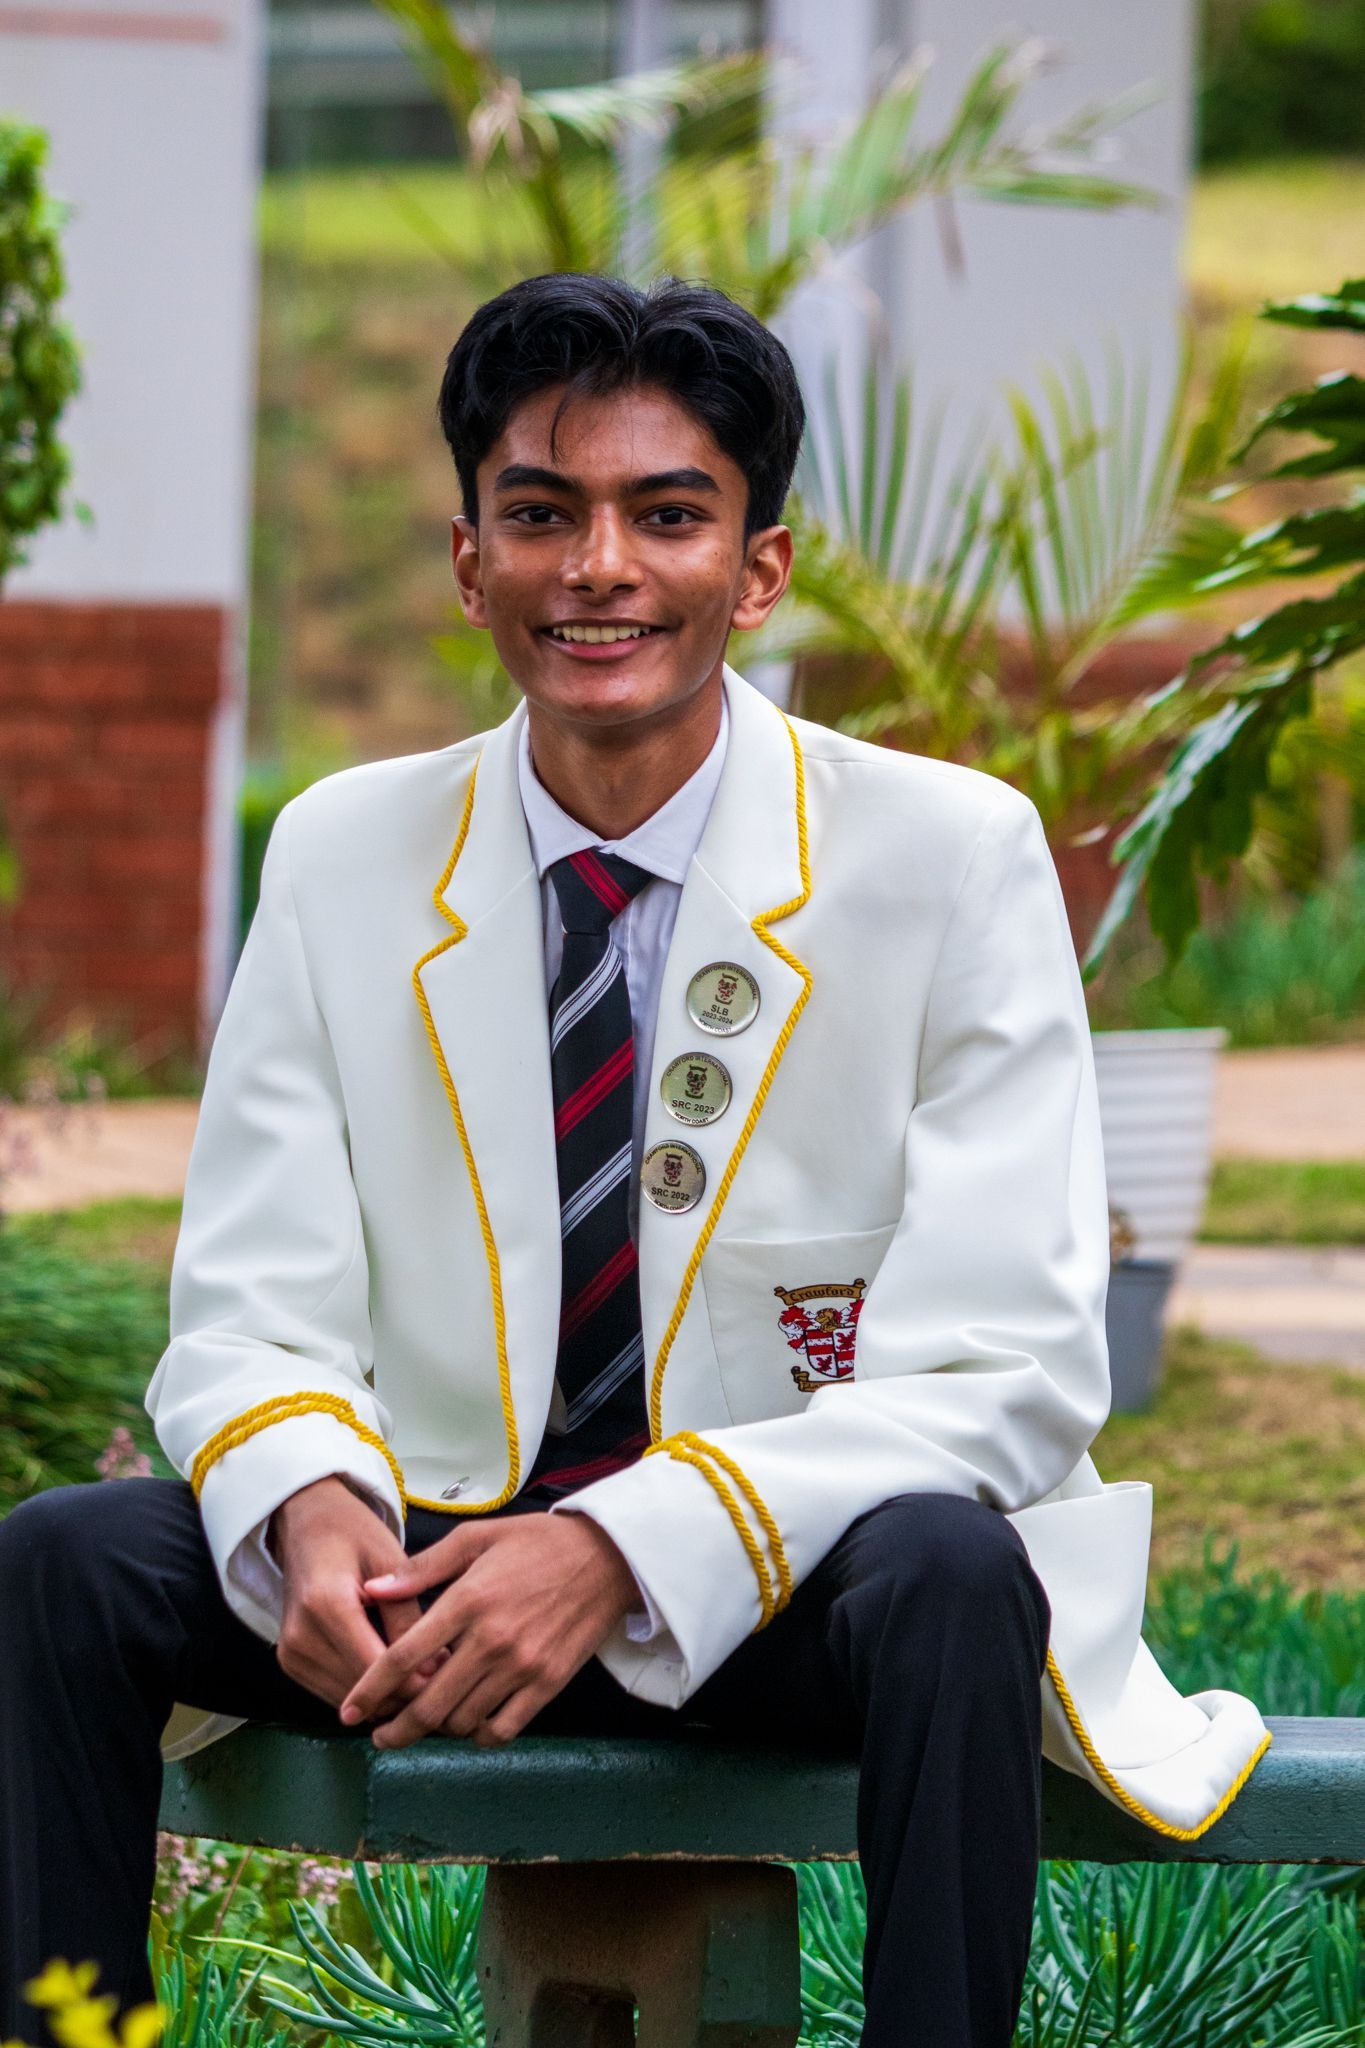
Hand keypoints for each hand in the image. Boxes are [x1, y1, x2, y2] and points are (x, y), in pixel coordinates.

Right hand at [269, 1476, 431, 1709]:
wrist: (306, 1523)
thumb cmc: (353, 1532)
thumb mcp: (390, 1560)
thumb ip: (407, 1616)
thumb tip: (433, 1671)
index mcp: (326, 1604)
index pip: (374, 1667)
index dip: (414, 1681)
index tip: (448, 1676)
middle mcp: (300, 1636)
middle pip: (360, 1690)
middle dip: (403, 1692)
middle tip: (440, 1677)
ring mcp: (290, 1653)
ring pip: (348, 1700)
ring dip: (384, 1697)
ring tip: (420, 1674)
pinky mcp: (290, 1662)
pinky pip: (334, 1692)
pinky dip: (364, 1690)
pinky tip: (391, 1673)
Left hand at [338, 1512, 638, 1749]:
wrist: (607, 1556)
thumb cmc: (538, 1542)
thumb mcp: (476, 1537)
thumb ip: (422, 1568)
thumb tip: (372, 1590)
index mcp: (468, 1600)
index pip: (404, 1658)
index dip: (370, 1690)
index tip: (350, 1712)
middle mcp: (491, 1640)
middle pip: (428, 1703)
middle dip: (396, 1729)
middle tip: (380, 1736)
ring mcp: (521, 1666)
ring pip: (463, 1721)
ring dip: (438, 1729)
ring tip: (427, 1722)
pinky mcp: (548, 1683)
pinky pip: (503, 1728)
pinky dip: (479, 1735)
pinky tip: (470, 1725)